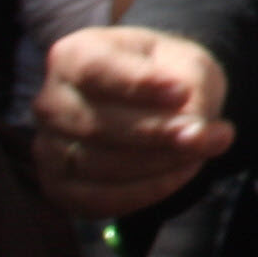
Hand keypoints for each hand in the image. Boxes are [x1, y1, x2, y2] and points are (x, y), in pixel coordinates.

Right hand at [34, 24, 234, 216]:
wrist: (161, 101)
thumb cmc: (168, 75)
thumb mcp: (188, 65)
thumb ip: (193, 93)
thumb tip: (195, 137)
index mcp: (73, 55)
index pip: (97, 71)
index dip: (139, 85)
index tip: (182, 93)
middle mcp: (50, 102)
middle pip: (98, 125)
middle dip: (159, 134)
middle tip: (208, 134)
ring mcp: (48, 147)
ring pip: (99, 166)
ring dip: (159, 164)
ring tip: (202, 150)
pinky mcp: (61, 187)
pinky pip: (99, 200)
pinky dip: (145, 192)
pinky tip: (179, 174)